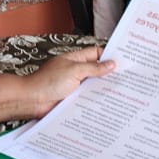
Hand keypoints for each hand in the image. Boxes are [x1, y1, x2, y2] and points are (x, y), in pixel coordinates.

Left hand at [0, 47, 114, 122]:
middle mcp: (75, 72)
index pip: (96, 53)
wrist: (31, 101)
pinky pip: (87, 98)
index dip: (109, 55)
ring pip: (93, 86)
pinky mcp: (72, 99)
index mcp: (75, 59)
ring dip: (103, 89)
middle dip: (109, 74)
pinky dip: (95, 100)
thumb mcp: (74, 71)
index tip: (123, 60)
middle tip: (127, 78)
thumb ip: (93, 68)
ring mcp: (73, 86)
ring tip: (121, 92)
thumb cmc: (46, 82)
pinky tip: (106, 104)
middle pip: (96, 70)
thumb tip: (110, 64)